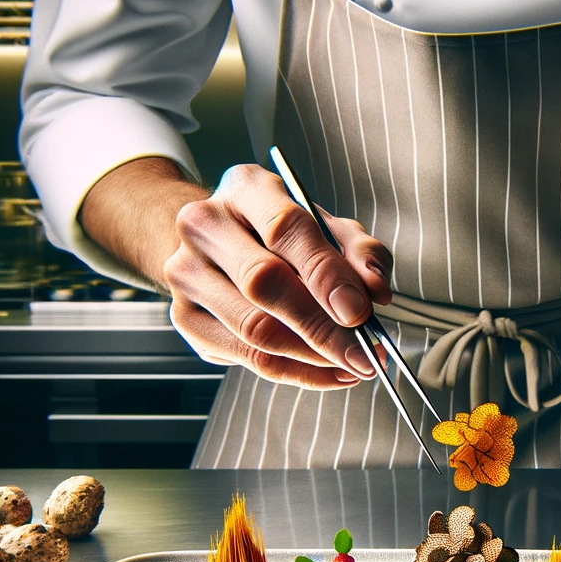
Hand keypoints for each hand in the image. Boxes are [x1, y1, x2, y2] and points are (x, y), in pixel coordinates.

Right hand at [163, 164, 392, 388]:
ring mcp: (187, 273)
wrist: (222, 245)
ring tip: (354, 363)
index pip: (285, 228)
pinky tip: (329, 371)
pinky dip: (297, 372)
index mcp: (247, 189)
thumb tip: (375, 291)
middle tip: (363, 353)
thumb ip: (361, 253)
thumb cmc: (285, 238)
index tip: (359, 311)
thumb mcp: (331, 230)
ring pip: (254, 330)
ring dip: (314, 356)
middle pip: (262, 283)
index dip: (326, 274)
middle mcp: (206, 225)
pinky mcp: (185, 318)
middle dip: (322, 327)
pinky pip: (248, 359)